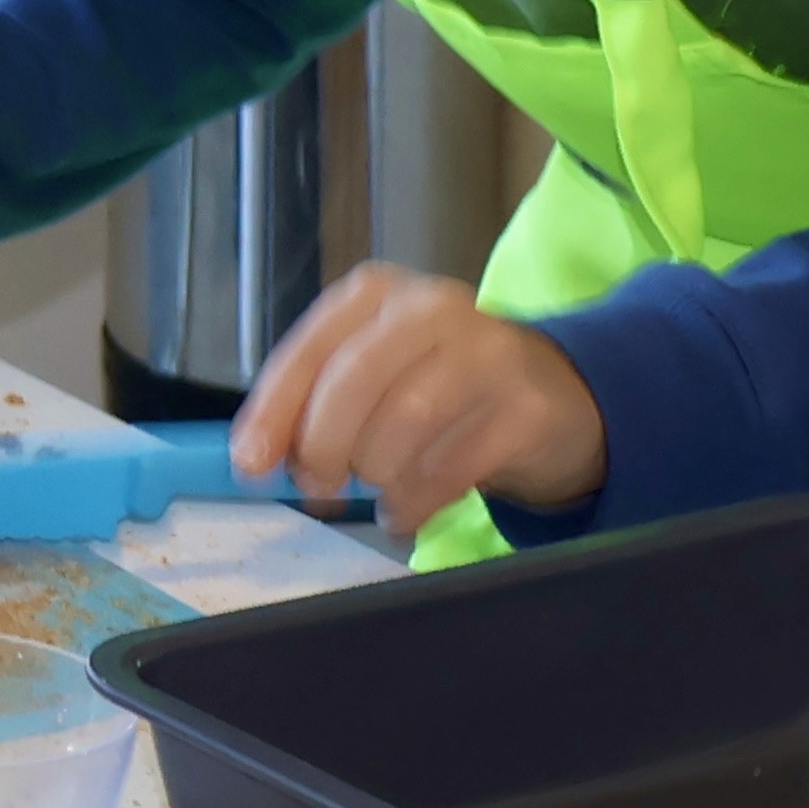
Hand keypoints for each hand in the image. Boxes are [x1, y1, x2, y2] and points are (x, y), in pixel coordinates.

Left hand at [233, 264, 604, 521]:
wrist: (557, 395)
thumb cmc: (439, 384)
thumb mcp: (373, 375)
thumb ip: (314, 403)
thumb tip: (257, 458)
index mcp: (376, 295)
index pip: (310, 349)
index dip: (274, 411)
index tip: (250, 463)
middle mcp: (431, 310)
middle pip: (354, 381)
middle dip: (322, 445)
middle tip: (317, 486)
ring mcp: (488, 354)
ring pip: (405, 421)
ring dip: (374, 472)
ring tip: (373, 490)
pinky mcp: (527, 408)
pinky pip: (452, 467)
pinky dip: (414, 502)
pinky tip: (403, 512)